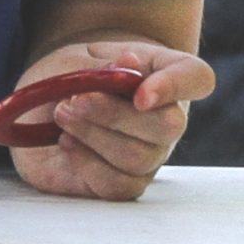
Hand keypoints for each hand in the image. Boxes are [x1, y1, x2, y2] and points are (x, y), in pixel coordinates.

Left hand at [8, 40, 214, 203]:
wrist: (47, 103)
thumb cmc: (72, 74)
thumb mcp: (80, 57)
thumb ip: (103, 64)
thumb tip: (127, 65)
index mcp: (167, 75)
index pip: (196, 78)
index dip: (175, 86)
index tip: (140, 95)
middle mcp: (167, 119)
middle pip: (168, 126)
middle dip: (115, 114)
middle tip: (76, 100)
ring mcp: (149, 155)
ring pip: (139, 158)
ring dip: (94, 136)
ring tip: (62, 115)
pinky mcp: (123, 182)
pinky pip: (118, 186)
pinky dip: (87, 164)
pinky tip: (66, 142)